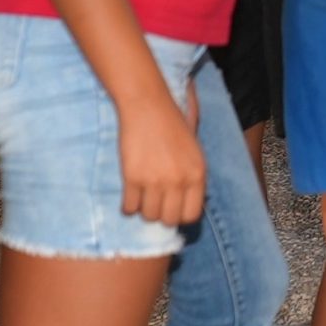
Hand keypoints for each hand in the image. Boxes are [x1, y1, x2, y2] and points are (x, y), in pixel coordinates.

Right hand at [117, 90, 205, 225]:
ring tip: (142, 197)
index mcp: (197, 174)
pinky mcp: (132, 178)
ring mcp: (155, 181)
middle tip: (154, 203)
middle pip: (169, 220)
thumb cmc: (171, 124)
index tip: (171, 208)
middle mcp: (179, 181)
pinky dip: (128, 206)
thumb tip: (186, 204)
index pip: (191, 215)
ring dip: (144, 210)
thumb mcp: (194, 150)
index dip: (180, 215)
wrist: (147, 105)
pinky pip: (129, 207)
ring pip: (148, 216)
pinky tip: (129, 196)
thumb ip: (192, 176)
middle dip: (161, 215)